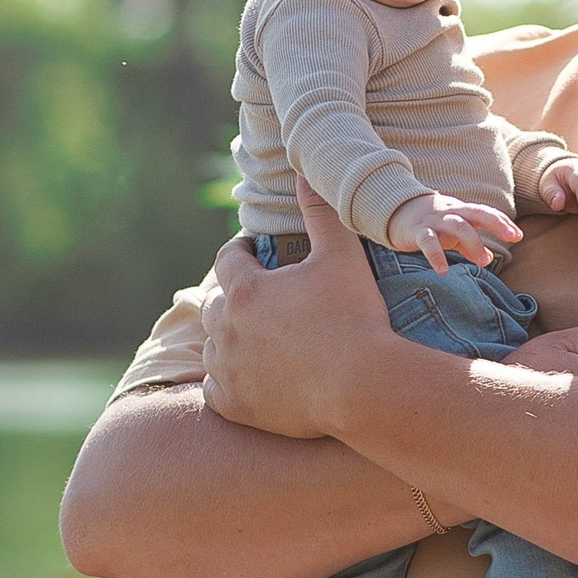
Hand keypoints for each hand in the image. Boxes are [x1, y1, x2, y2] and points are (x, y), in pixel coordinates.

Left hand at [200, 188, 395, 435]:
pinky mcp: (237, 406)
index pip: (229, 258)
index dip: (242, 250)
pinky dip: (226, 381)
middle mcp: (225, 329)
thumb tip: (303, 171)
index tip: (254, 249)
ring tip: (251, 337)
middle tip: (256, 295)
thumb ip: (320, 213)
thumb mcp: (341, 256)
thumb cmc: (354, 317)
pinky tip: (242, 377)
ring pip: (212, 348)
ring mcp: (228, 371)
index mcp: (244, 290)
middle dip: (232, 295)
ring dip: (227, 338)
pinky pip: (215, 390)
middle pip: (215, 304)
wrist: (364, 387)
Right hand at [385, 189, 522, 272]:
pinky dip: (436, 256)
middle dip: (496, 224)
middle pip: (476, 214)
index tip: (518, 235)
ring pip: (457, 225)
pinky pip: (428, 242)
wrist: (396, 210)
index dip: (503, 223)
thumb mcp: (453, 232)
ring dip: (473, 242)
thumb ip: (470, 245)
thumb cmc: (432, 223)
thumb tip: (488, 259)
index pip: (486, 213)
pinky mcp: (417, 231)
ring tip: (484, 261)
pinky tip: (443, 271)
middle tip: (512, 238)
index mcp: (462, 211)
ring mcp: (434, 220)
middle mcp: (451, 212)